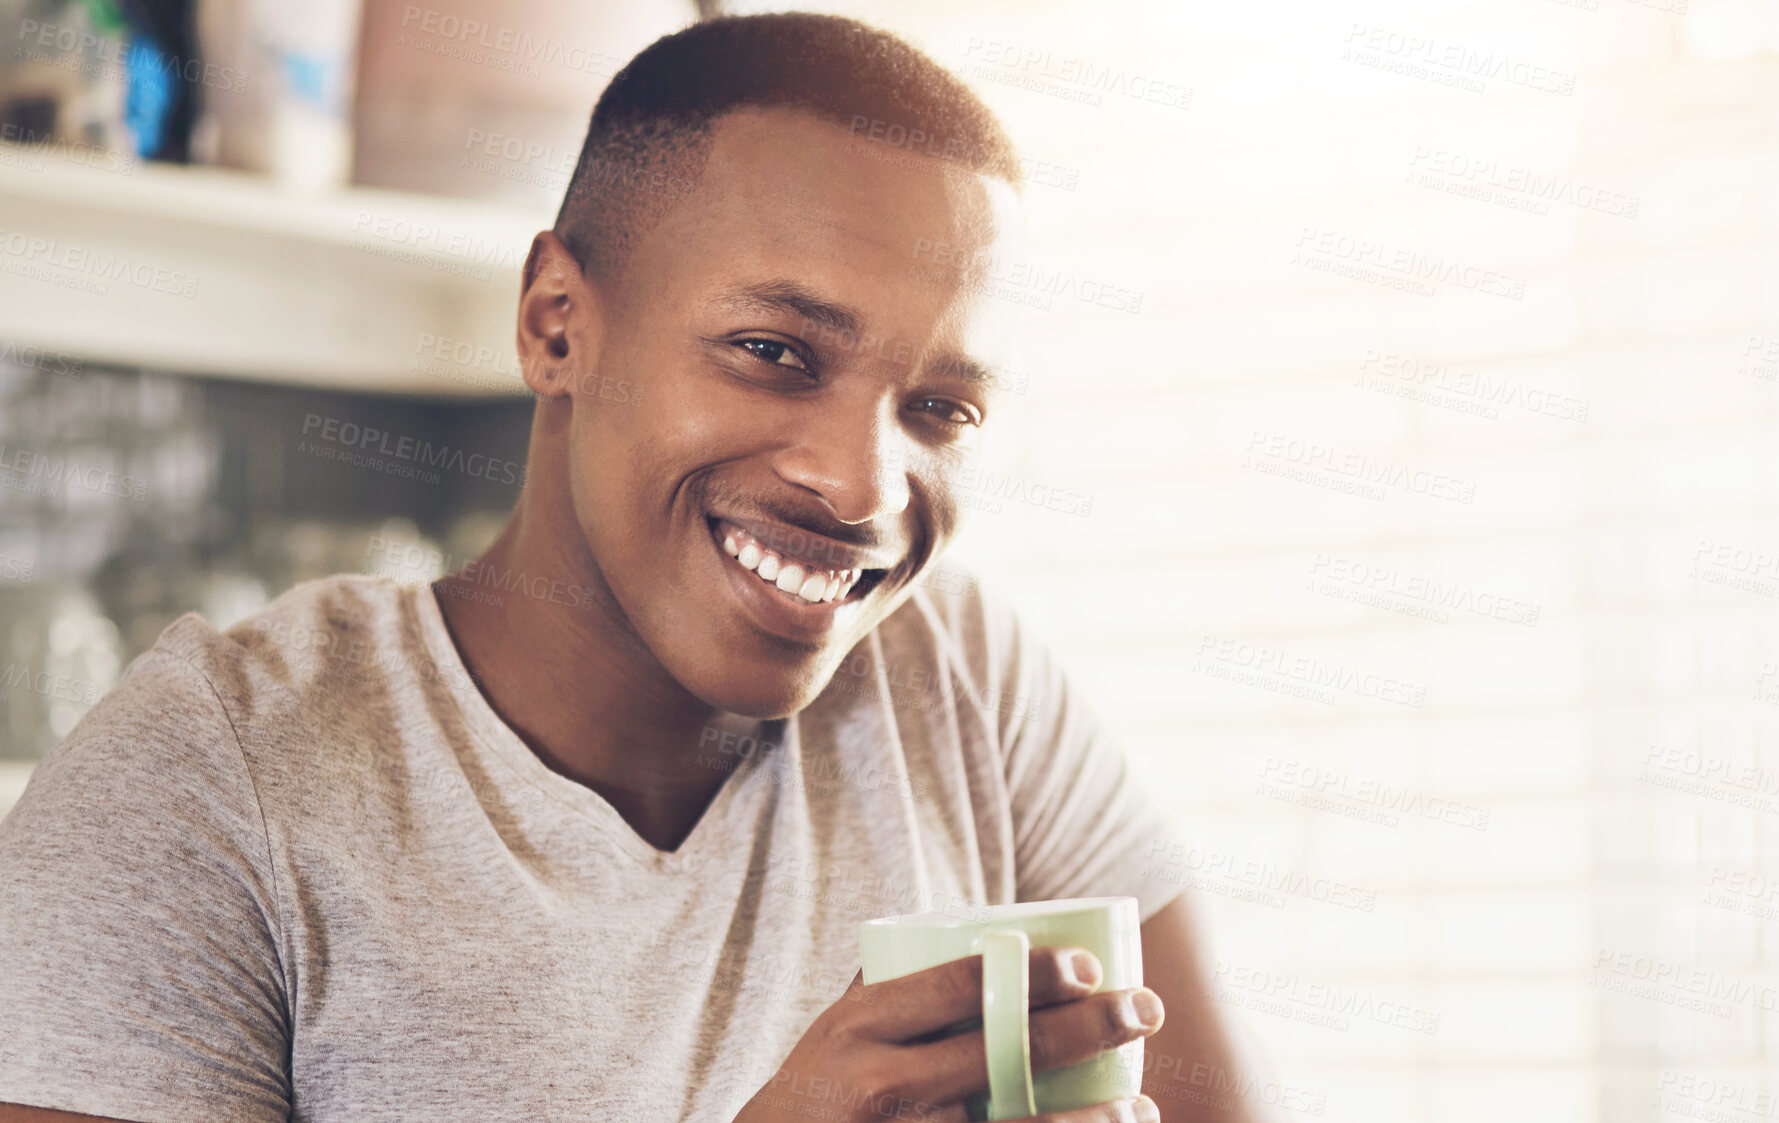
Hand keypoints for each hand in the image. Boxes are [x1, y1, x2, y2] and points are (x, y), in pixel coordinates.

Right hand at [732, 946, 1165, 1122]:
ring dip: (1088, 1122)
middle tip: (1143, 1009)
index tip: (1088, 966)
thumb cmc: (821, 1088)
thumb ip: (898, 987)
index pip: (958, 987)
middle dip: (1084, 1030)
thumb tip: (988, 936)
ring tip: (1139, 1107)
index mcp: (861, 1026)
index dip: (1032, 974)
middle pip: (1002, 1055)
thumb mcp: (840, 1028)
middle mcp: (880, 1086)